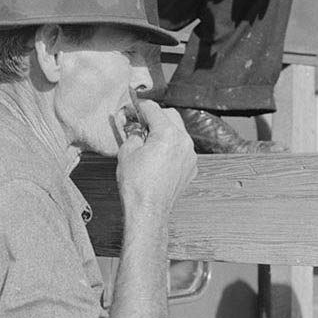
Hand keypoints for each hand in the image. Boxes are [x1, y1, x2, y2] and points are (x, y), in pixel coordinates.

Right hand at [117, 99, 196, 215]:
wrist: (148, 210)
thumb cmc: (137, 185)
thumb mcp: (126, 152)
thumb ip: (132, 135)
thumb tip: (135, 130)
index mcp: (168, 134)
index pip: (153, 109)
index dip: (139, 107)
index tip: (132, 108)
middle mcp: (184, 142)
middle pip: (170, 116)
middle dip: (155, 118)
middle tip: (139, 125)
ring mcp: (190, 155)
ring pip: (178, 133)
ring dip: (164, 133)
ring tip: (148, 143)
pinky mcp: (191, 168)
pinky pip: (181, 150)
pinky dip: (171, 148)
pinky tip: (157, 158)